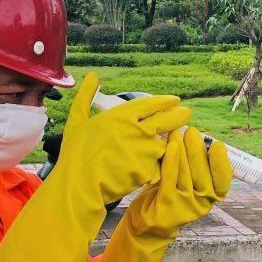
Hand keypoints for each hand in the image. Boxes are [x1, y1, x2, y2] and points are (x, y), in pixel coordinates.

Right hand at [55, 72, 190, 203]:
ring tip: (162, 147)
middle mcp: (138, 130)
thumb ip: (86, 95)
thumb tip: (92, 76)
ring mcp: (145, 151)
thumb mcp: (76, 120)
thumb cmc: (75, 153)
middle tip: (186, 114)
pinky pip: (158, 168)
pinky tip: (148, 171)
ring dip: (165, 146)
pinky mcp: (148, 171)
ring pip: (165, 146)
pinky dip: (155, 169)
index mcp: (123, 115)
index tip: (174, 100)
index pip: (152, 104)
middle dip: (180, 115)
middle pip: (169, 120)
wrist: (78, 185)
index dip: (165, 101)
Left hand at [96, 127, 231, 261]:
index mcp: (212, 197)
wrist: (147, 225)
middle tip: (191, 131)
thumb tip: (198, 137)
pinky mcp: (167, 204)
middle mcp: (202, 203)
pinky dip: (171, 160)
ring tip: (176, 132)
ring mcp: (185, 205)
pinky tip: (169, 145)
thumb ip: (196, 167)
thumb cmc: (169, 196)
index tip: (217, 144)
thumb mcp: (188, 184)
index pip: (223, 180)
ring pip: (186, 173)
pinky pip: (170, 178)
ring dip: (182, 150)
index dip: (221, 163)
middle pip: (203, 174)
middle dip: (197, 150)